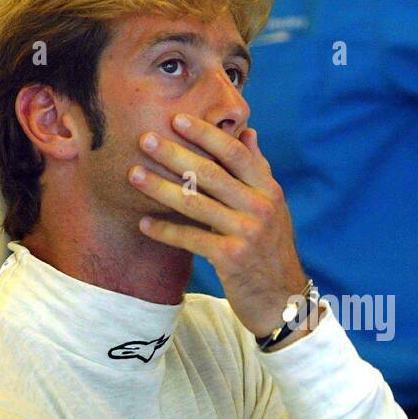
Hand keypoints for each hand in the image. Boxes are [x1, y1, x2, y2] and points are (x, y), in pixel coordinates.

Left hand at [132, 115, 308, 338]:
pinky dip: (165, 231)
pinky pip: (191, 238)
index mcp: (269, 190)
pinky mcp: (231, 258)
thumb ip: (259, 170)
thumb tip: (248, 133)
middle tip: (145, 138)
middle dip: (175, 154)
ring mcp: (247, 233)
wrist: (284, 299)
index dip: (207, 134)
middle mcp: (260, 207)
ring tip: (133, 174)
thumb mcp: (274, 207)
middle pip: (211, 173)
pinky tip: (144, 223)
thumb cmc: (271, 249)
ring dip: (160, 188)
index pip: (236, 154)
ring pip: (195, 204)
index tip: (178, 119)